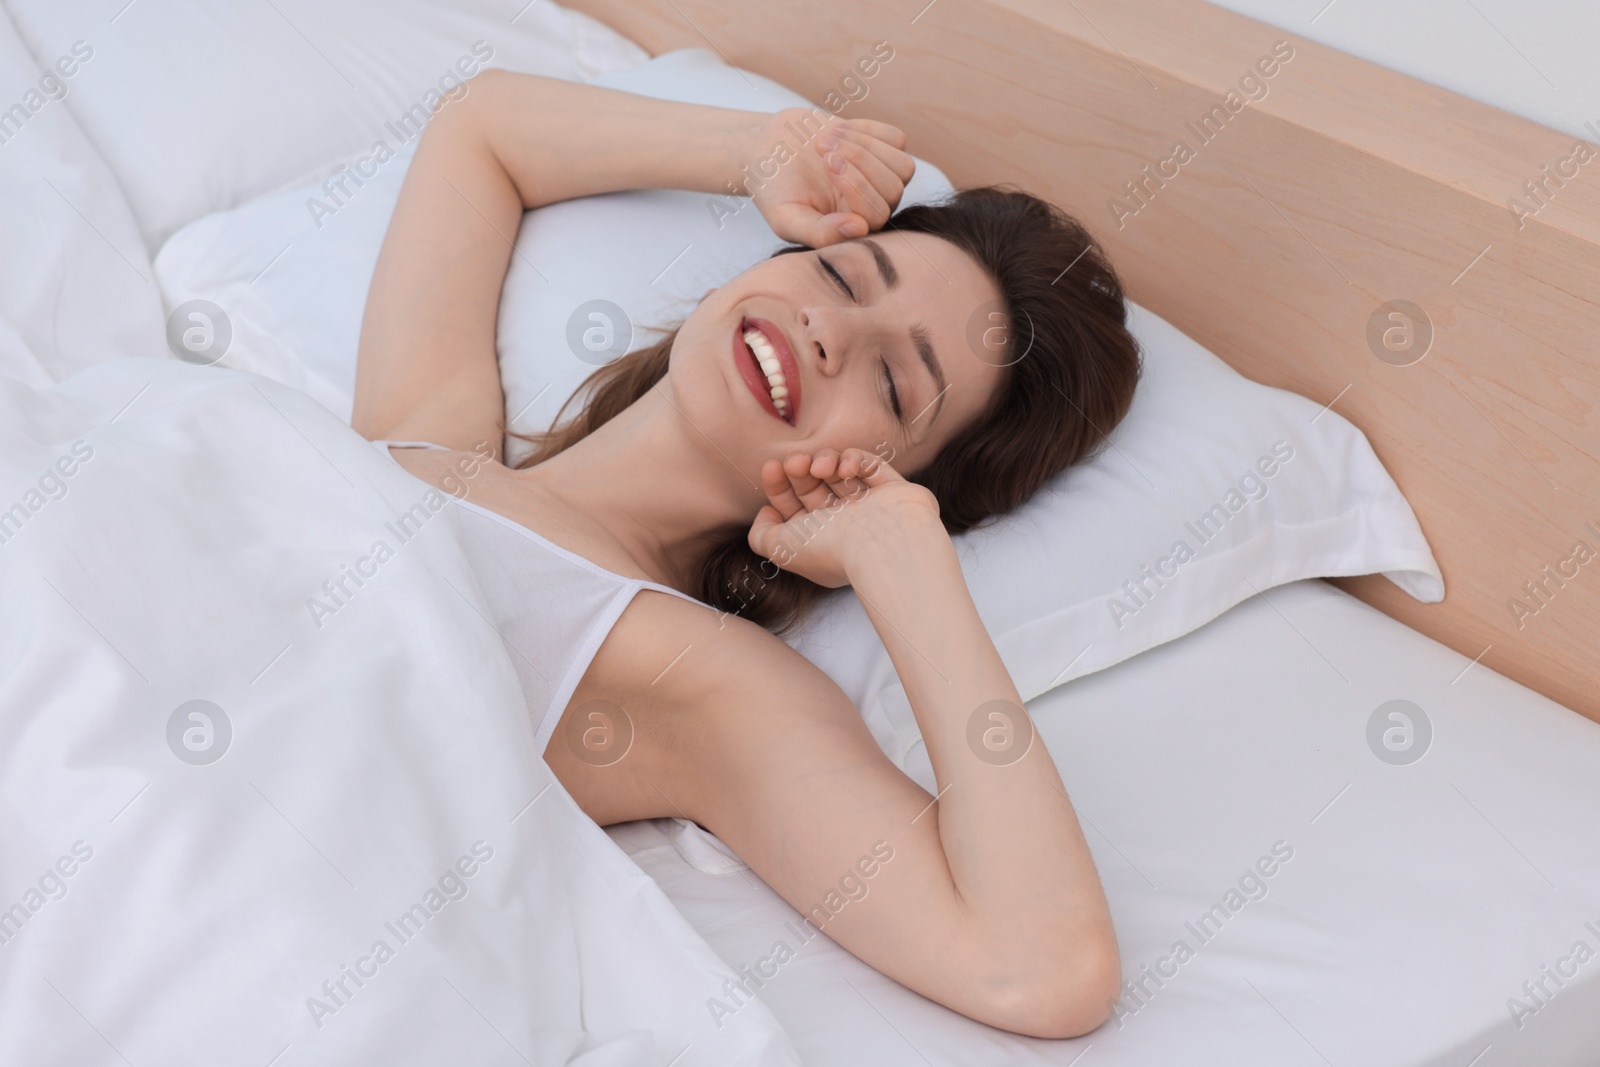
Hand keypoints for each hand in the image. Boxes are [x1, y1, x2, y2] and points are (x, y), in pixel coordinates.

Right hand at [746, 109, 916, 247]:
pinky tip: (838, 130)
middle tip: (823, 151)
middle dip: (859, 164)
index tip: (827, 163)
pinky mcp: (886, 150)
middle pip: (892, 190)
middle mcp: (874, 207)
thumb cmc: (775, 190)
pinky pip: (896, 139)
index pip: (875, 216)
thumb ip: (818, 233)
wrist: (770, 150)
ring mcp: (883, 178)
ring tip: (826, 139)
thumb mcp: (786, 218)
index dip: (858, 189)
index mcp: (852, 229)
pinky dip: (868, 129)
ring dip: (865, 146)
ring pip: (901, 166)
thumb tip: (859, 229)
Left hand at [747, 447, 940, 588]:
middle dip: (799, 470)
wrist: (882, 547)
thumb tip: (766, 513)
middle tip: (794, 462)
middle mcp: (846, 525)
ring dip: (825, 461)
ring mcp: (871, 507)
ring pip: (840, 472)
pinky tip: (847, 469)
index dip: (779, 485)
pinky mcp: (893, 489)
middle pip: (814, 486)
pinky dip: (855, 460)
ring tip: (820, 467)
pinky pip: (870, 465)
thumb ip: (761, 535)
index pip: (794, 507)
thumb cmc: (830, 550)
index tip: (771, 468)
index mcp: (820, 541)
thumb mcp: (780, 548)